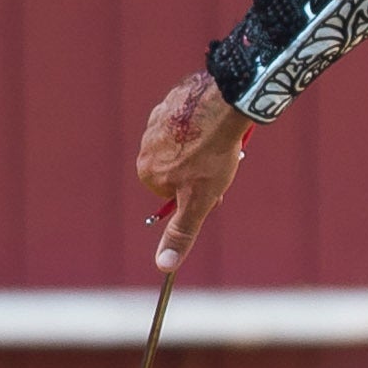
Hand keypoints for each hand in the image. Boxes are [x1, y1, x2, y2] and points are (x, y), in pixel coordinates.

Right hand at [136, 72, 248, 271]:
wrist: (222, 106)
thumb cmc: (212, 156)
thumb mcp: (199, 202)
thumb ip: (182, 232)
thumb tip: (163, 267)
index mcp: (146, 172)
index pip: (176, 192)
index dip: (199, 191)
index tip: (212, 184)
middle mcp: (145, 146)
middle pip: (180, 167)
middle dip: (201, 169)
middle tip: (221, 163)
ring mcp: (157, 120)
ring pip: (187, 144)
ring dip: (204, 146)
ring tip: (220, 142)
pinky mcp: (173, 101)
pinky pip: (191, 120)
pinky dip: (204, 124)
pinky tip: (217, 121)